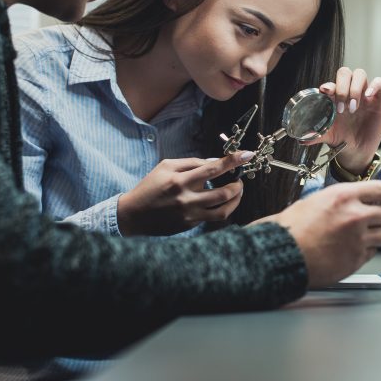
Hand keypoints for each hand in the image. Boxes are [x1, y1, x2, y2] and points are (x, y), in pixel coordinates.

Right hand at [116, 152, 253, 235]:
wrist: (133, 215)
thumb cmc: (149, 187)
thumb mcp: (165, 167)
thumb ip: (191, 163)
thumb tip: (214, 162)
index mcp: (180, 181)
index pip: (212, 169)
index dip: (232, 161)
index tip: (246, 155)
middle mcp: (186, 199)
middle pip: (224, 192)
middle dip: (238, 184)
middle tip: (240, 178)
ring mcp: (190, 215)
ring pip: (223, 210)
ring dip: (236, 199)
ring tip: (237, 191)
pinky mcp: (190, 226)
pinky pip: (213, 217)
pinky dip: (223, 208)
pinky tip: (224, 201)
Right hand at [265, 181, 380, 287]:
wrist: (284, 255)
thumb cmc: (291, 230)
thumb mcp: (312, 202)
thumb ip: (336, 201)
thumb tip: (348, 202)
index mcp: (343, 197)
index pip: (379, 190)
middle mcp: (355, 215)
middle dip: (377, 217)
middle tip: (368, 220)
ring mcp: (358, 239)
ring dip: (375, 235)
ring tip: (359, 237)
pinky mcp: (357, 259)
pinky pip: (372, 252)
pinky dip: (366, 250)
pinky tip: (351, 250)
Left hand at [311, 67, 380, 175]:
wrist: (358, 150)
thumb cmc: (342, 138)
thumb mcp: (327, 136)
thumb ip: (315, 135)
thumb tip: (302, 139)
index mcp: (334, 98)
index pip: (331, 83)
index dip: (328, 85)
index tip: (325, 91)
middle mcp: (348, 92)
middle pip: (345, 73)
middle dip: (342, 87)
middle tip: (342, 108)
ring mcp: (363, 94)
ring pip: (360, 74)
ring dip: (355, 88)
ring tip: (353, 107)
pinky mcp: (377, 99)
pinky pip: (380, 83)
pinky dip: (374, 86)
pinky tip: (368, 97)